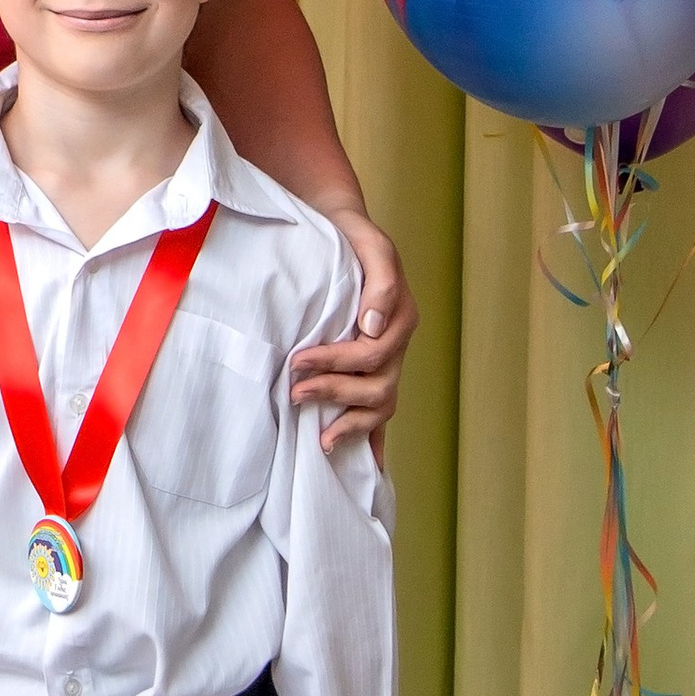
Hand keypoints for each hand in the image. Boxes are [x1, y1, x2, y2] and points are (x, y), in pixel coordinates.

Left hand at [289, 211, 414, 454]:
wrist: (341, 228)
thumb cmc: (351, 236)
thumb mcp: (370, 244)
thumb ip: (380, 280)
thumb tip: (374, 324)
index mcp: (399, 316)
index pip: (373, 354)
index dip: (336, 362)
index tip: (298, 361)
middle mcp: (397, 342)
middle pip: (377, 385)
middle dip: (335, 392)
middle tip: (294, 393)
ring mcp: (389, 359)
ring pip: (381, 405)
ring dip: (351, 423)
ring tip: (320, 438)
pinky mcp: (374, 369)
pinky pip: (380, 410)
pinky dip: (375, 440)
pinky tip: (368, 467)